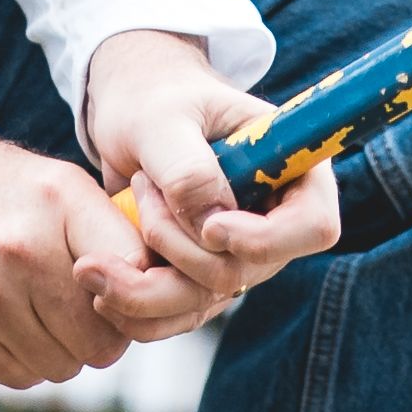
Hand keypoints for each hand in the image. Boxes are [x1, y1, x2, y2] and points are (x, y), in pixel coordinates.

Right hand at [0, 138, 169, 389]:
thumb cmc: (8, 195)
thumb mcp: (65, 187)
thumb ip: (117, 234)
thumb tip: (163, 295)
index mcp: (60, 203)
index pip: (136, 279)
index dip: (136, 295)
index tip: (120, 289)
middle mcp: (21, 250)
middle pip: (102, 341)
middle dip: (103, 335)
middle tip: (85, 311)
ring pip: (63, 367)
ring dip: (63, 351)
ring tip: (43, 313)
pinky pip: (20, 376)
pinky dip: (27, 360)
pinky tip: (13, 325)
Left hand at [77, 29, 339, 336]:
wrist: (129, 111)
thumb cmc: (155, 98)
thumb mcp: (164, 119)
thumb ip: (188, 169)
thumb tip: (211, 228)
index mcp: (294, 170)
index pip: (313, 227)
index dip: (266, 240)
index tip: (211, 227)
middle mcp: (273, 221)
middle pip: (246, 272)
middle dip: (179, 248)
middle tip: (139, 188)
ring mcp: (237, 254)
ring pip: (204, 300)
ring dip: (146, 284)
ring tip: (101, 241)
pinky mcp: (198, 276)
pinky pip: (176, 313)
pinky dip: (135, 308)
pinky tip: (98, 283)